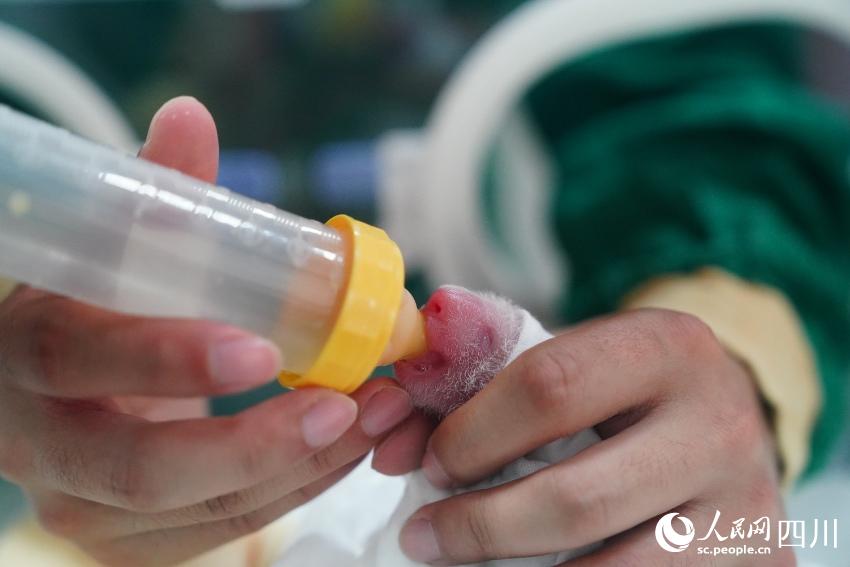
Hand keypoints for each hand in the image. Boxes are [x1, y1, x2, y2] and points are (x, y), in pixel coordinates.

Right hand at [0, 97, 416, 565]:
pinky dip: (295, 490)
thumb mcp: (113, 252)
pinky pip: (220, 530)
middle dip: (256, 443)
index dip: (165, 358)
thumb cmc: (96, 309)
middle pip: (141, 468)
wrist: (64, 394)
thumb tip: (189, 115)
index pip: (79, 357)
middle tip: (348, 405)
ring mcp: (86, 506)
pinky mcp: (130, 541)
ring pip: (197, 511)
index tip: (263, 349)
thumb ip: (155, 193)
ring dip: (302, 467)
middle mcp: (43, 443)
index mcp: (27, 351)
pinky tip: (349, 446)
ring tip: (379, 415)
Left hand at [396, 308, 791, 565]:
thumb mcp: (576, 361)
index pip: (550, 386)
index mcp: (666, 347)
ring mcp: (741, 507)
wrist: (725, 427)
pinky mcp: (752, 564)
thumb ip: (481, 378)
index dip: (472, 434)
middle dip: (479, 525)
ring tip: (462, 561)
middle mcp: (718, 425)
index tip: (430, 465)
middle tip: (425, 534)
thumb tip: (388, 431)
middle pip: (574, 498)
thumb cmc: (625, 394)